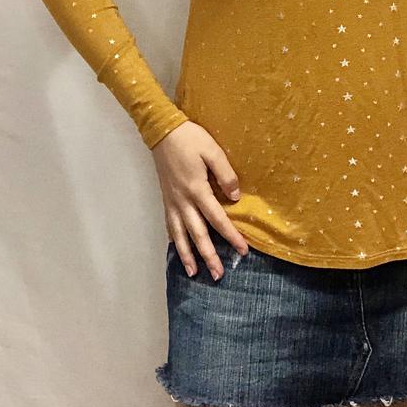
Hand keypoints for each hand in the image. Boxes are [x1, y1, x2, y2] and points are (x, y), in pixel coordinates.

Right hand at [151, 120, 248, 279]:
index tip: (243, 250)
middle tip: (219, 275)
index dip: (231, 236)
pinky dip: (175, 240)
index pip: (218, 219)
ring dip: (188, 255)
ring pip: (180, 235)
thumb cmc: (191, 139)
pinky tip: (178, 249)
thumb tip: (235, 198)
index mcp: (197, 190)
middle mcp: (183, 201)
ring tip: (194, 273)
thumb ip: (225, 175)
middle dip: (209, 256)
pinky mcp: (166, 199)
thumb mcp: (213, 151)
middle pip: (198, 234)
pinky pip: (170, 226)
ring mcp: (172, 202)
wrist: (163, 132)